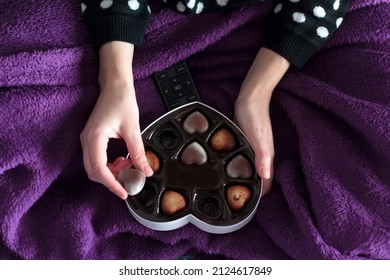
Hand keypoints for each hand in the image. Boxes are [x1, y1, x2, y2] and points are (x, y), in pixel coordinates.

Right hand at [80, 42, 152, 199]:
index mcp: (94, 138)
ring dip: (112, 172)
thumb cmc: (122, 101)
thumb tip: (146, 171)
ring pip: (95, 167)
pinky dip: (110, 164)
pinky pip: (97, 159)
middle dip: (112, 180)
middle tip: (129, 179)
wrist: (115, 85)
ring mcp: (88, 140)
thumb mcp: (133, 128)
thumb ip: (138, 152)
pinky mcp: (92, 139)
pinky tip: (123, 159)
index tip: (124, 193)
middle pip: (94, 172)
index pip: (99, 170)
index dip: (111, 184)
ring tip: (129, 165)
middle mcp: (87, 141)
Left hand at [235, 48, 289, 196]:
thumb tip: (265, 177)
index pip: (267, 184)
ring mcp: (254, 150)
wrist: (250, 99)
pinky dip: (240, 169)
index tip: (247, 205)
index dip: (259, 196)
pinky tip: (229, 171)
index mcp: (266, 157)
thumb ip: (263, 156)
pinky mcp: (247, 144)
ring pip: (252, 171)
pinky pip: (245, 161)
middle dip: (251, 191)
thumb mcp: (258, 137)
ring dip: (245, 180)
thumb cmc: (254, 117)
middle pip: (260, 180)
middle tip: (235, 201)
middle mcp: (261, 156)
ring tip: (229, 190)